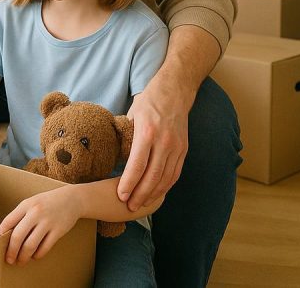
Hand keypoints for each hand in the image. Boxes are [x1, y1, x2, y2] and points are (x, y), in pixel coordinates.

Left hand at [0, 188, 79, 265]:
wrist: (71, 199)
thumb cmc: (47, 203)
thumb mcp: (31, 203)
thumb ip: (20, 216)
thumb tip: (6, 234)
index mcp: (25, 205)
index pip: (8, 221)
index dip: (0, 235)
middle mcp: (35, 213)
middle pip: (18, 236)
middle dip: (11, 251)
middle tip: (8, 259)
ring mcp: (47, 222)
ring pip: (31, 244)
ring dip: (24, 256)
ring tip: (20, 261)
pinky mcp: (58, 230)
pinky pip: (45, 247)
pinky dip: (38, 254)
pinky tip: (35, 256)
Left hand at [119, 86, 187, 210]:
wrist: (174, 92)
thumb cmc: (147, 103)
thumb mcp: (130, 115)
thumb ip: (125, 136)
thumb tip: (114, 156)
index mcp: (147, 133)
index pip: (137, 165)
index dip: (129, 183)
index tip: (121, 195)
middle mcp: (164, 142)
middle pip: (152, 176)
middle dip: (140, 194)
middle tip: (129, 207)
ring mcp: (177, 147)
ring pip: (166, 178)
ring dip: (153, 194)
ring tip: (141, 205)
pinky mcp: (184, 150)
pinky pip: (175, 173)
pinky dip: (166, 186)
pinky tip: (156, 194)